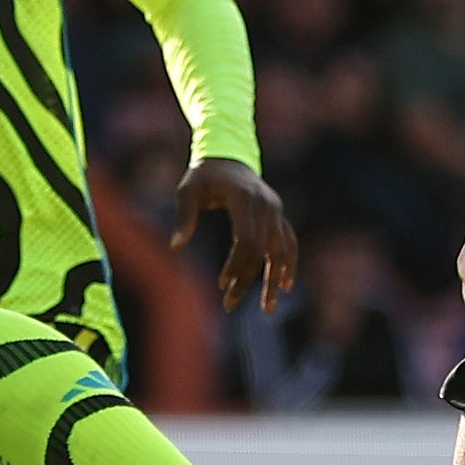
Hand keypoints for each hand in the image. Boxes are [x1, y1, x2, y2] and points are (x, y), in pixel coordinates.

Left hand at [172, 156, 296, 310]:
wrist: (227, 156)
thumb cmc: (203, 175)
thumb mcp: (187, 190)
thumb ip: (184, 216)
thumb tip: (175, 247)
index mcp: (244, 199)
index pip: (247, 242)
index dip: (236, 266)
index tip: (222, 284)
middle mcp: (266, 205)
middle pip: (261, 251)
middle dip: (247, 280)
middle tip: (229, 304)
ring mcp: (276, 210)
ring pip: (281, 251)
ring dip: (274, 280)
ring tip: (268, 309)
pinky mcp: (278, 215)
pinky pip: (289, 242)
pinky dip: (288, 263)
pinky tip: (285, 285)